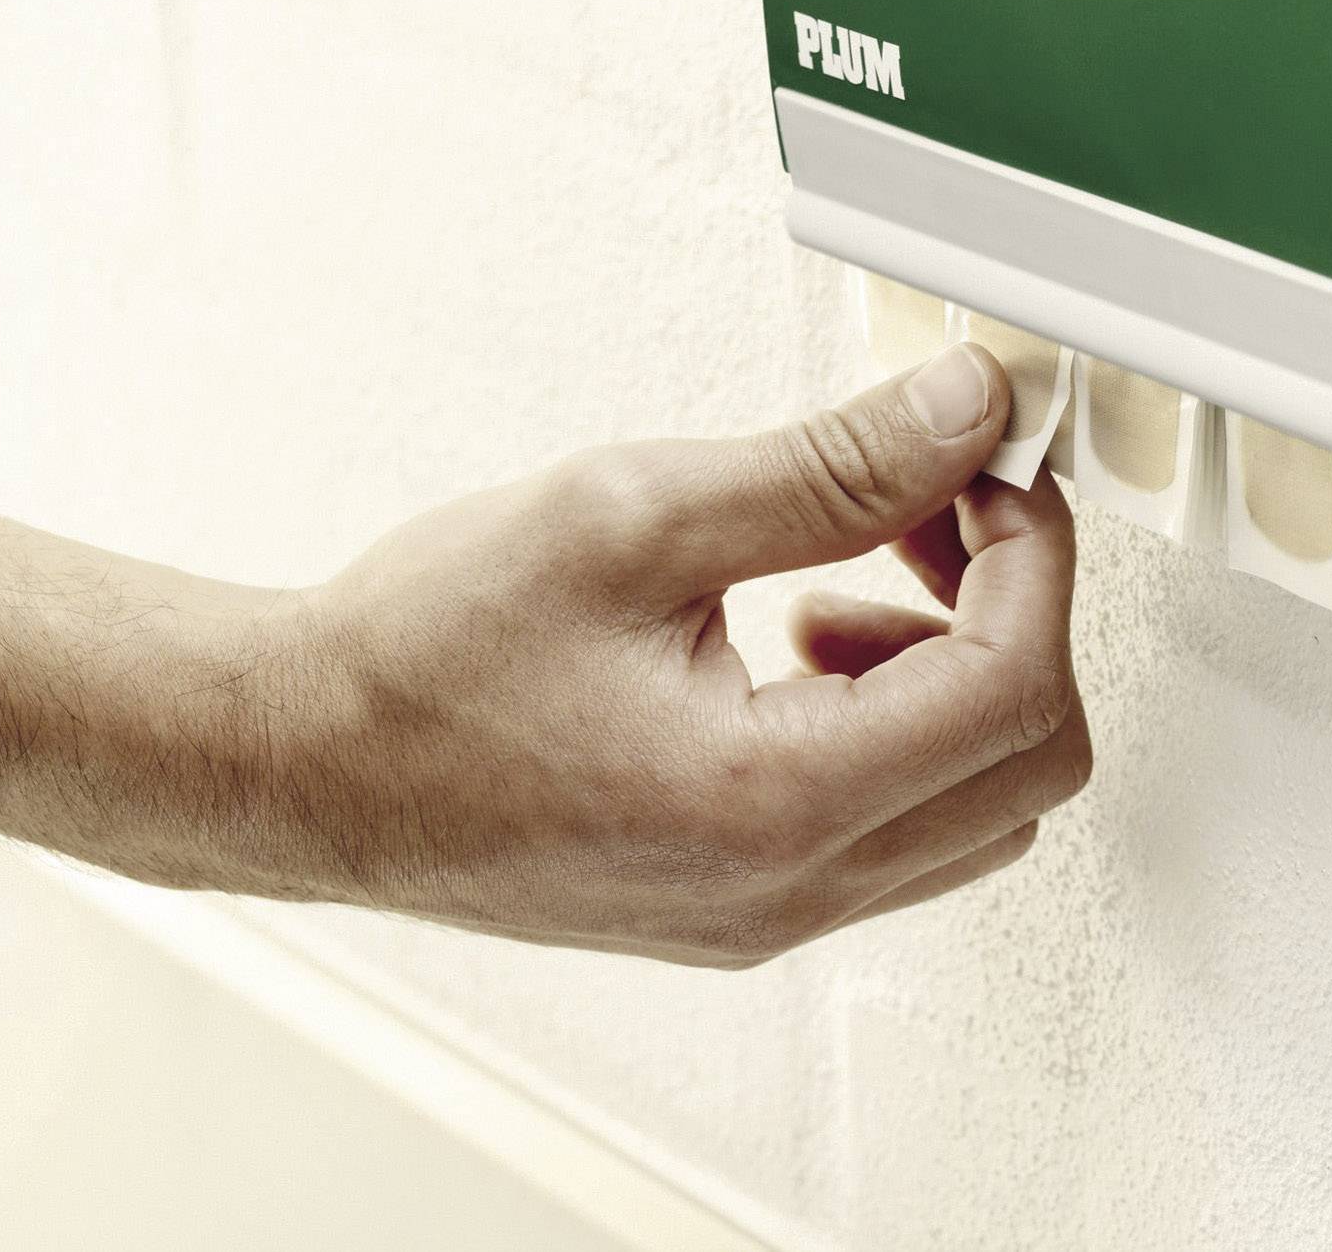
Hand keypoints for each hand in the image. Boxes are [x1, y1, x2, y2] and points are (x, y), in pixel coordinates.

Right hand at [249, 342, 1087, 965]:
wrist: (299, 763)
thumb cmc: (421, 656)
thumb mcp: (636, 513)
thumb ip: (830, 467)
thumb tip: (959, 417)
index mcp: (772, 803)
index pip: (1014, 686)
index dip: (1032, 554)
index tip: (988, 467)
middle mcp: (788, 888)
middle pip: (1028, 763)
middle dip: (1015, 611)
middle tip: (939, 509)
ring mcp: (768, 914)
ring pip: (977, 806)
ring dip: (959, 670)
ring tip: (853, 573)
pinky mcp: (741, 906)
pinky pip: (898, 828)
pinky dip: (900, 723)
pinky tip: (804, 639)